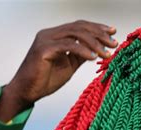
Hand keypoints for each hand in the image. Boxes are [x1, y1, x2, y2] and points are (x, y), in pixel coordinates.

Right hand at [0, 20, 117, 121]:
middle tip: (114, 43)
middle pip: (80, 27)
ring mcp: (45, 39)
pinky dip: (82, 51)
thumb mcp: (68, 65)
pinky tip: (93, 58)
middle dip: (99, 34)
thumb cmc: (45, 80)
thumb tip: (97, 50)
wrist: (26, 92)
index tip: (113, 33)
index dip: (97, 28)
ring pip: (75, 34)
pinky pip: (68, 46)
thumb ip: (80, 56)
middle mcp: (49, 33)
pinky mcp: (43, 49)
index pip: (80, 26)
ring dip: (94, 43)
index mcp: (55, 35)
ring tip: (106, 54)